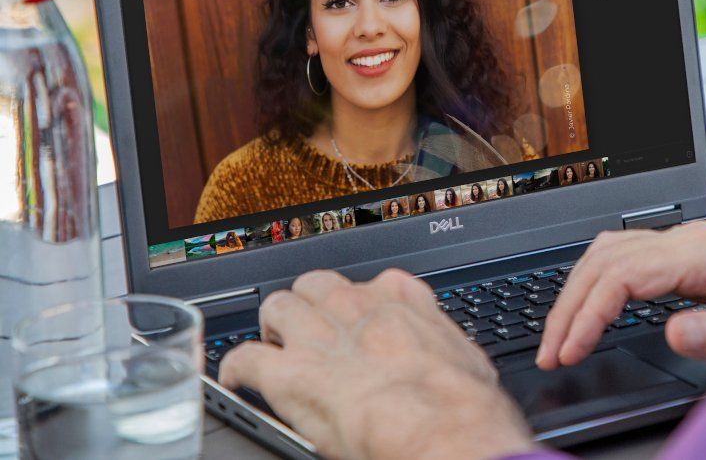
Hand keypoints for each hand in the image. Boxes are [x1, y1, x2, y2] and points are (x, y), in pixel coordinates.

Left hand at [219, 269, 533, 459]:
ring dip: (273, 328)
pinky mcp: (289, 373)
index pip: (370, 283)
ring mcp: (318, 335)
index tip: (358, 321)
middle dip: (308, 306)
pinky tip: (241, 380)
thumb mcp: (464, 356)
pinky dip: (239, 370)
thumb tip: (448, 360)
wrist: (439, 424)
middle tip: (311, 333)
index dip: (358, 306)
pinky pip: (245, 358)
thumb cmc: (460, 400)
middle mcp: (355, 307)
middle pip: (314, 285)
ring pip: (276, 306)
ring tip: (275, 349)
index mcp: (399, 299)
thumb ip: (440, 344)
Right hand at [537, 221, 705, 368]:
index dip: (590, 312)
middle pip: (605, 258)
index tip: (571, 350)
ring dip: (576, 291)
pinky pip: (623, 254)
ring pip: (607, 250)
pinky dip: (595, 281)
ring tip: (560, 336)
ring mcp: (686, 240)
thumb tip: (673, 333)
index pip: (625, 273)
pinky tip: (589, 308)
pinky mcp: (685, 250)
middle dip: (569, 305)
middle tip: (550, 352)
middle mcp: (692, 238)